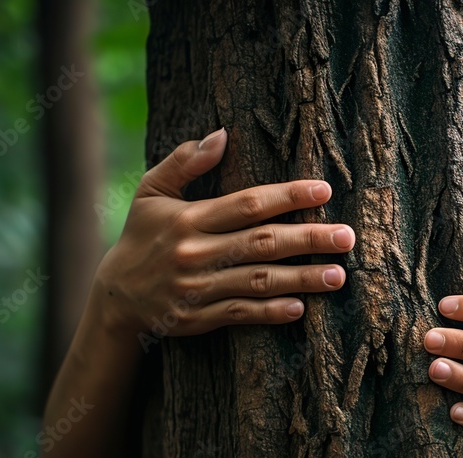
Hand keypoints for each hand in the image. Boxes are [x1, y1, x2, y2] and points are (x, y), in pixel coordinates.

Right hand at [93, 127, 354, 336]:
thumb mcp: (151, 193)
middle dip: (308, 239)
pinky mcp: (198, 318)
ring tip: (337, 275)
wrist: (114, 300)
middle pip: (261, 243)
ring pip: (257, 281)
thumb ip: (184, 163)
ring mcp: (197, 288)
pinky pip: (240, 313)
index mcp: (188, 219)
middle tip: (347, 237)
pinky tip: (300, 307)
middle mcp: (194, 253)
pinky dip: (270, 312)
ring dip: (300, 279)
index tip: (324, 192)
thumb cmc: (141, 238)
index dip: (287, 197)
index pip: (246, 204)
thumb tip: (221, 134)